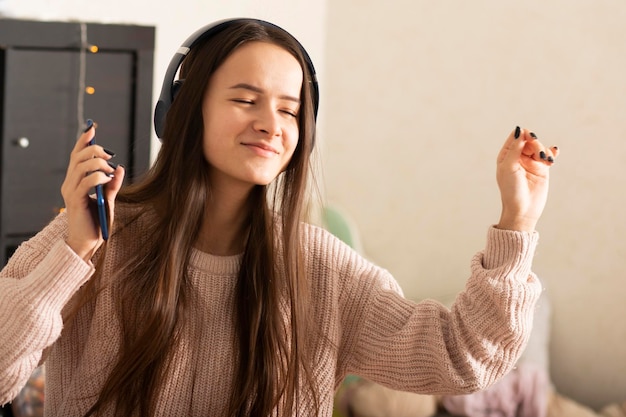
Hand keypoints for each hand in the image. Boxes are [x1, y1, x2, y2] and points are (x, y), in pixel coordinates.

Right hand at [60, 123, 124, 259]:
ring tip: (110, 170)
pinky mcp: (75, 201)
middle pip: (78, 156)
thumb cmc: (97, 222)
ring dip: (98, 163)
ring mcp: (71, 192)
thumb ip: (113, 184)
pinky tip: (108, 179)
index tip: (92, 128)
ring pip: (81, 166)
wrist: (88, 243)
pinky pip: (85, 182)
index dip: (83, 141)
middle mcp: (69, 184)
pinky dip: (98, 176)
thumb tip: (121, 167)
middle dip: (94, 149)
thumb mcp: (108, 199)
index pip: (76, 155)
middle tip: (110, 155)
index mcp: (75, 181)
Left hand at [496, 126, 558, 231]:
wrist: (523, 208)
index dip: (524, 134)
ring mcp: (531, 162)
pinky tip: (554, 154)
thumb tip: (520, 130)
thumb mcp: (509, 167)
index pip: (516, 136)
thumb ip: (515, 148)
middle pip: (530, 140)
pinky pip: (548, 156)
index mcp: (506, 155)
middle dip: (536, 144)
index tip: (530, 139)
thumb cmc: (511, 189)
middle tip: (539, 155)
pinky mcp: (542, 169)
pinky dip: (551, 153)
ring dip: (544, 151)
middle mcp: (518, 157)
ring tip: (546, 161)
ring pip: (540, 147)